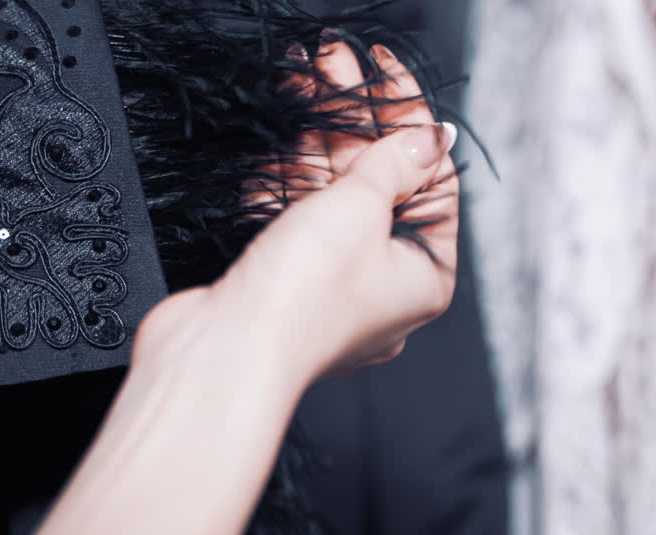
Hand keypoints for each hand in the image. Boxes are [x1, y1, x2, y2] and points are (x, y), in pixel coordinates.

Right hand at [136, 37, 459, 384]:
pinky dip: (287, 181)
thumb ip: (395, 162)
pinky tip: (277, 140)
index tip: (386, 74)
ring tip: (304, 76)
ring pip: (333, 199)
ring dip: (317, 138)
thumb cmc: (302, 299)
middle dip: (354, 120)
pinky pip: (295, 222)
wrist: (223, 349)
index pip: (432, 183)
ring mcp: (332, 288)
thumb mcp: (362, 208)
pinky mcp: (285, 285)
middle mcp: (384, 288)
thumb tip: (432, 136)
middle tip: (334, 62)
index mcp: (426, 279)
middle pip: (380, 186)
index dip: (409, 121)